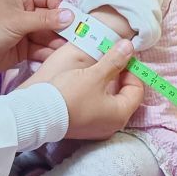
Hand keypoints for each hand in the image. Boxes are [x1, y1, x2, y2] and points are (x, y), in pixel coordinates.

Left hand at [0, 0, 69, 72]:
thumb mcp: (19, 20)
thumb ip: (45, 19)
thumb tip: (71, 16)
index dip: (61, 8)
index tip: (73, 20)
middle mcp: (26, 12)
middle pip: (52, 19)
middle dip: (62, 29)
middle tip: (76, 38)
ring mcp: (26, 31)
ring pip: (48, 35)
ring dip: (57, 43)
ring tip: (69, 51)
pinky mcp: (25, 48)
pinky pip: (41, 49)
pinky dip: (48, 53)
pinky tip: (57, 58)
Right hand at [27, 39, 144, 140]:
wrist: (39, 113)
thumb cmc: (70, 95)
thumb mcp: (94, 74)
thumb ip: (114, 60)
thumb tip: (129, 46)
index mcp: (120, 114)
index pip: (137, 90)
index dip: (133, 70)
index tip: (122, 56)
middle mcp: (112, 125)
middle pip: (125, 96)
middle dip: (120, 76)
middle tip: (110, 60)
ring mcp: (97, 128)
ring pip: (110, 102)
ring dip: (107, 85)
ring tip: (97, 69)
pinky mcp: (84, 127)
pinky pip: (98, 108)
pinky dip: (97, 94)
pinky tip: (86, 83)